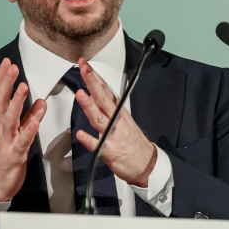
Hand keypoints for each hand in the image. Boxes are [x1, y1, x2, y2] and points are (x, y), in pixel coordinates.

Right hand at [0, 58, 46, 201]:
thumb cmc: (7, 155)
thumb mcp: (19, 132)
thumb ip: (30, 115)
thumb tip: (40, 101)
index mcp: (3, 120)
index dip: (2, 78)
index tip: (7, 62)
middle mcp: (2, 127)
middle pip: (1, 101)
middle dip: (6, 83)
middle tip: (12, 67)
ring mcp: (7, 140)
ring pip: (10, 118)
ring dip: (16, 102)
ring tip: (23, 87)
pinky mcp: (15, 154)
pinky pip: (23, 141)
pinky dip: (28, 130)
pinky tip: (34, 121)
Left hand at [74, 58, 156, 187]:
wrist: (147, 164)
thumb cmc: (134, 144)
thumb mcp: (125, 121)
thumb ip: (112, 108)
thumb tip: (101, 94)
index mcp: (119, 113)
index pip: (105, 91)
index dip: (95, 77)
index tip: (86, 65)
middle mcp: (116, 121)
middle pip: (102, 98)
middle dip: (92, 82)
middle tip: (83, 69)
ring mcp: (112, 135)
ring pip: (99, 118)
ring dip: (89, 106)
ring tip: (80, 94)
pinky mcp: (110, 151)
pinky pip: (97, 145)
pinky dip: (89, 139)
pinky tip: (81, 134)